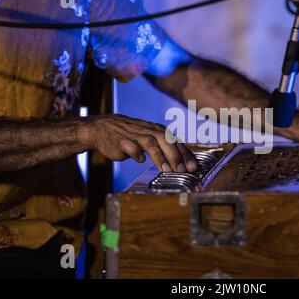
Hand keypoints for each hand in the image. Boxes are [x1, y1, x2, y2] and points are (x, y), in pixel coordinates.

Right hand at [76, 114, 196, 171]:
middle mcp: (149, 131)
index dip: (185, 155)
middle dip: (175, 156)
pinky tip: (140, 160)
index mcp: (159, 131)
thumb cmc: (133, 136)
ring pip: (150, 143)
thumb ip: (165, 148)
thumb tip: (183, 163)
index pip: (176, 142)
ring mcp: (135, 135)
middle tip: (182, 171)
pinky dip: (136, 152)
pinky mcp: (121, 141)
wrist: (104, 129)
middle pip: (166, 141)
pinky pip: (130, 146)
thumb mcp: (151, 139)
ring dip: (159, 156)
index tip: (193, 168)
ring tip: (166, 169)